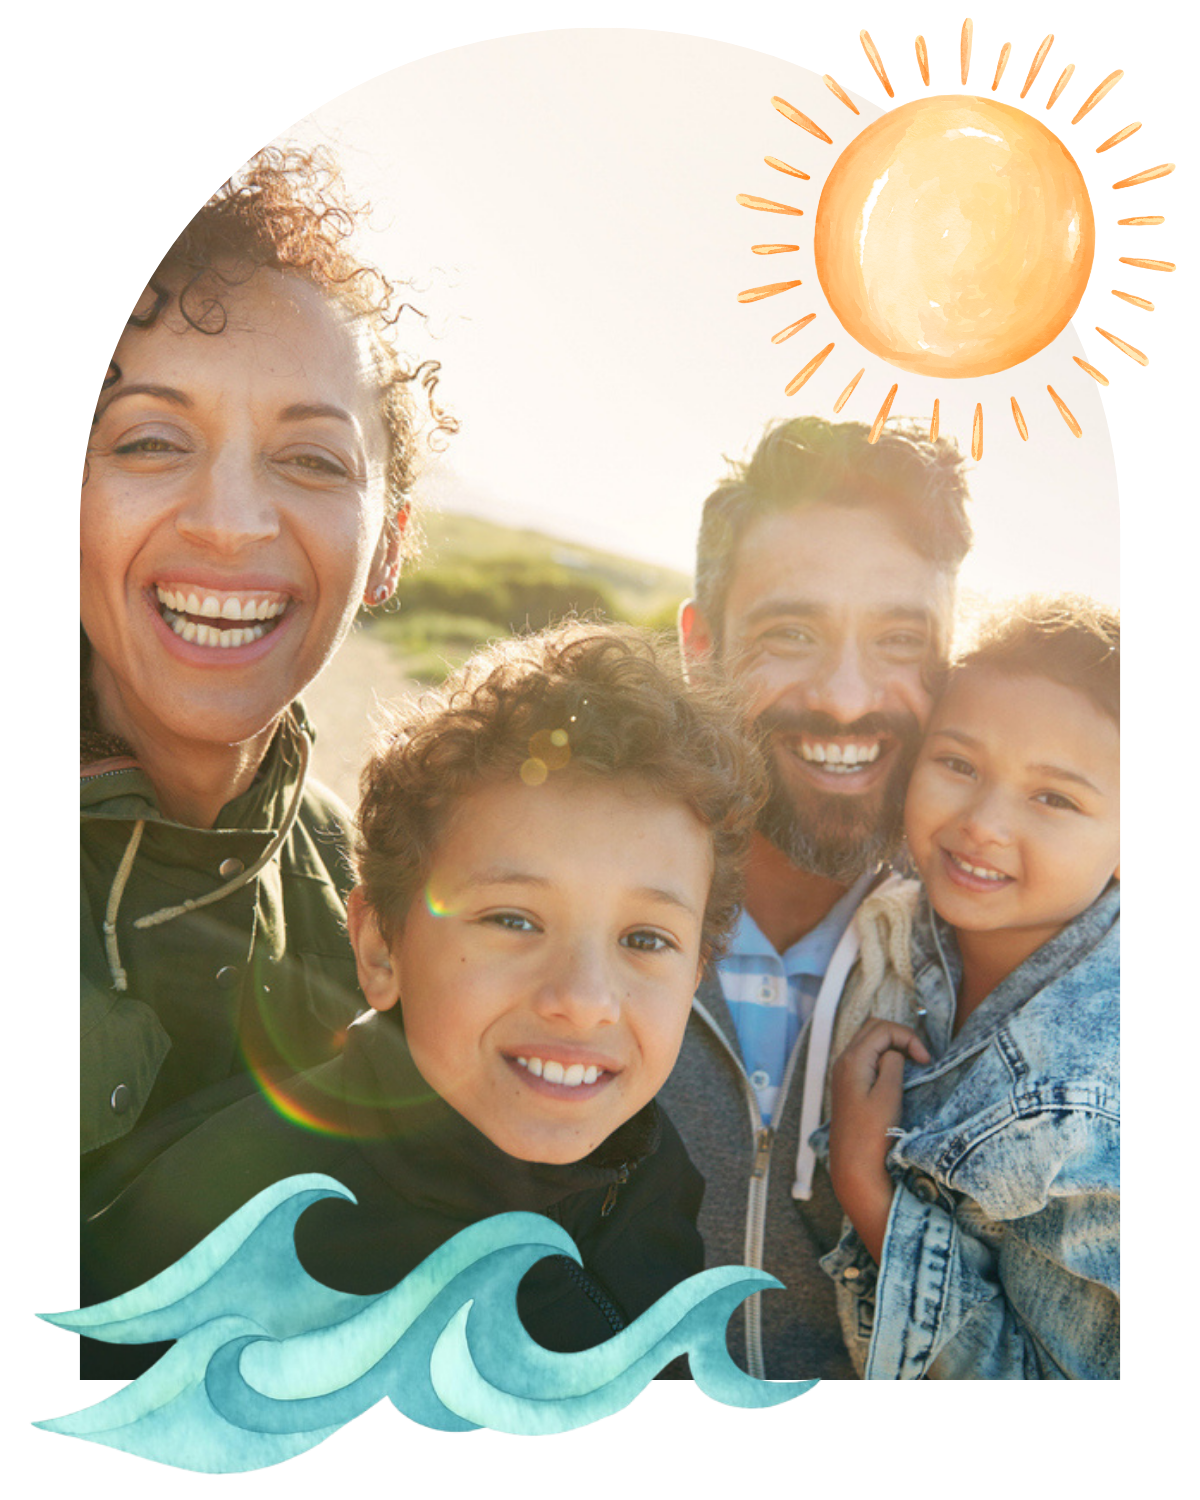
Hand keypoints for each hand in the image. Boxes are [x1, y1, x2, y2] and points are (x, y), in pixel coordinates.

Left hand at [828, 1019, 930, 1263]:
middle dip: (900, 1036)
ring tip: (912, 1064)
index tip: (926, 1060)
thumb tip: (893, 1052)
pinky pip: (866, 1058)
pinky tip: (897, 1074)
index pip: (882, 1028)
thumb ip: (892, 1064)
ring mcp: (843, 1073)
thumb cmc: (872, 1134)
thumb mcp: (888, 1095)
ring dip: (892, 1046)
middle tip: (921, 1058)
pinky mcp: (848, 1085)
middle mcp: (843, 1061)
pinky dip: (883, 1057)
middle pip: (873, 1028)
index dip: (908, 1037)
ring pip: (868, 1042)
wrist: (854, 1166)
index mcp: (852, 1060)